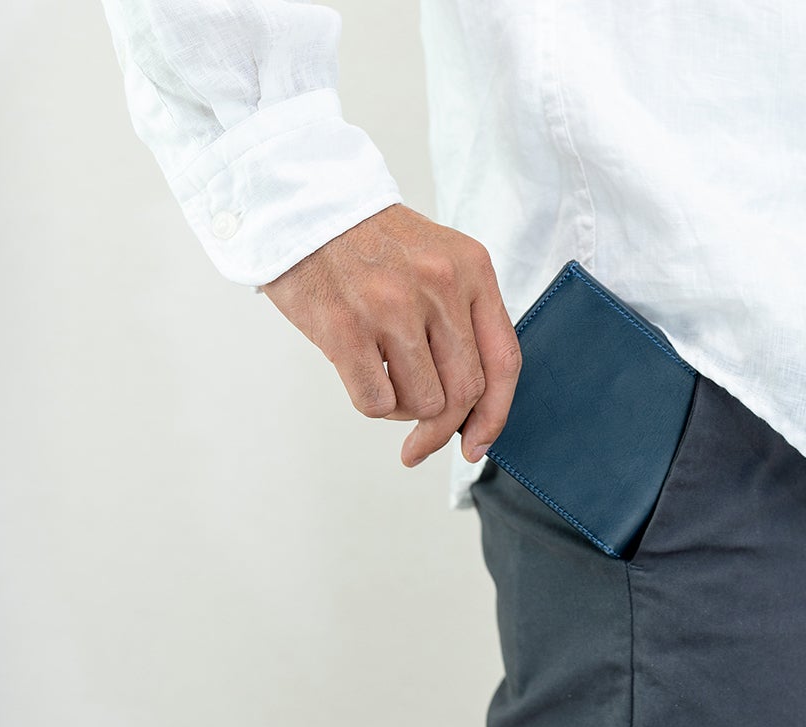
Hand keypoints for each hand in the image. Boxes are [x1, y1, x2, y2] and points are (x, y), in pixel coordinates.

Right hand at [260, 203, 520, 466]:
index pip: (503, 360)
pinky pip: (377, 402)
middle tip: (419, 440)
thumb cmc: (369, 243)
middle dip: (442, 428)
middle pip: (465, 391)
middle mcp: (439, 285)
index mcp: (471, 268)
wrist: (302, 205)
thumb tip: (470, 405)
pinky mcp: (345, 327)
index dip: (495, 414)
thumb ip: (462, 318)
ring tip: (384, 381)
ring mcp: (392, 306)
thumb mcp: (437, 259)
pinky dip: (372, 405)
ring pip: (423, 402)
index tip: (476, 443)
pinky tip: (361, 377)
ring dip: (404, 410)